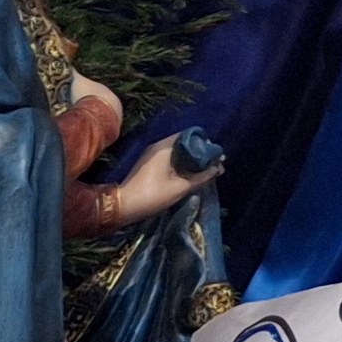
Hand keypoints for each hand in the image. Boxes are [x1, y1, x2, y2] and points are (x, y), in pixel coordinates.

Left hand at [102, 134, 221, 226]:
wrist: (123, 206)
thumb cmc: (153, 195)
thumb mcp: (181, 188)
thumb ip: (202, 177)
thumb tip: (219, 168)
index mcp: (165, 147)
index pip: (190, 136)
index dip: (205, 144)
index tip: (215, 155)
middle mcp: (158, 146)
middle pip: (184, 142)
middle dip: (199, 152)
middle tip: (212, 164)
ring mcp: (151, 154)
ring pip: (177, 151)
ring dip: (190, 159)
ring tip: (203, 170)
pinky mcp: (148, 163)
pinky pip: (169, 157)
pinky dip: (181, 163)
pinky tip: (189, 174)